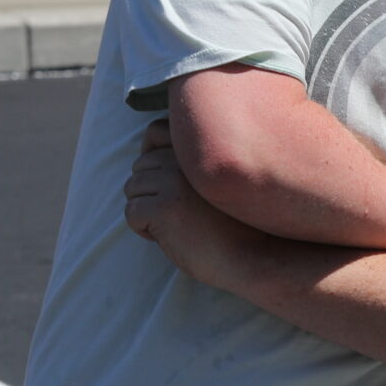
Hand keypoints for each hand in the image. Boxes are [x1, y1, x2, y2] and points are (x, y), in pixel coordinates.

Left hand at [123, 119, 253, 282]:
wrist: (253, 256)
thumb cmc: (239, 223)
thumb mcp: (221, 180)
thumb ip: (195, 162)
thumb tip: (150, 158)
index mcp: (203, 146)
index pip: (155, 130)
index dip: (149, 151)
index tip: (162, 178)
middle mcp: (187, 157)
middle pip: (140, 165)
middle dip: (149, 190)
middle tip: (176, 212)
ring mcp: (174, 180)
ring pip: (132, 188)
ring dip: (146, 210)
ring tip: (175, 224)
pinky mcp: (164, 207)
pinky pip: (132, 213)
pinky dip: (143, 229)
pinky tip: (170, 236)